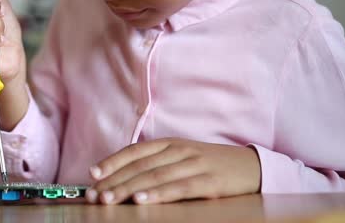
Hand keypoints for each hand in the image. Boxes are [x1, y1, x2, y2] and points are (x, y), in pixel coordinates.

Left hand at [87, 138, 260, 204]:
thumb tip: (122, 176)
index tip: (92, 175)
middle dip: (114, 181)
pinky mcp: (208, 181)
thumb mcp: (182, 157)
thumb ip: (156, 163)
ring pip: (154, 177)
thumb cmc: (210, 164)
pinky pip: (179, 188)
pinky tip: (142, 200)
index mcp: (169, 144)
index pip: (134, 152)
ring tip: (109, 199)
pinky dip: (158, 194)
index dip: (112, 163)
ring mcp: (194, 164)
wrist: (252, 166)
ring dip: (128, 188)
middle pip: (140, 166)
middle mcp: (179, 151)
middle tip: (94, 194)